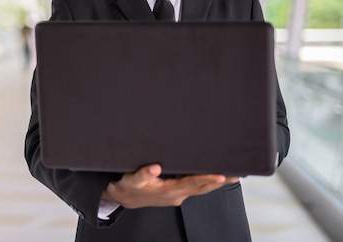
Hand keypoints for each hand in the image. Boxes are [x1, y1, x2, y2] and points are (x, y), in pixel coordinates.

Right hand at [102, 164, 239, 208]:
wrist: (126, 198)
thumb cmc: (130, 186)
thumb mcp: (132, 179)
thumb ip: (143, 174)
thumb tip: (155, 167)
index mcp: (168, 191)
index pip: (191, 184)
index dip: (206, 179)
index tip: (220, 176)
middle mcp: (177, 194)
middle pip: (203, 188)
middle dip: (221, 181)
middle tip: (238, 173)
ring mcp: (179, 195)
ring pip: (202, 189)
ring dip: (217, 182)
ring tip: (233, 174)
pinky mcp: (177, 193)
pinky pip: (196, 187)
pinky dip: (207, 182)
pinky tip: (214, 176)